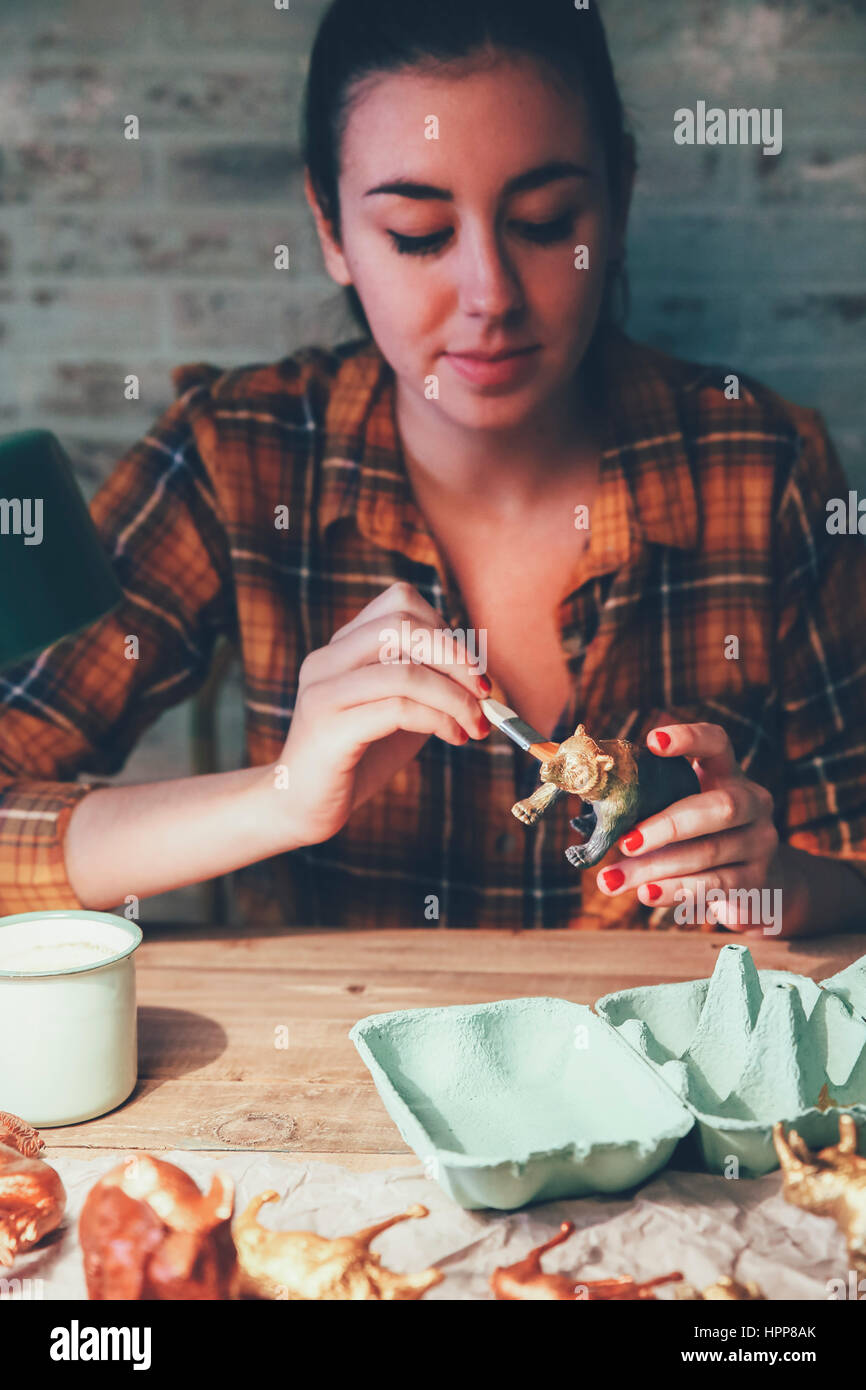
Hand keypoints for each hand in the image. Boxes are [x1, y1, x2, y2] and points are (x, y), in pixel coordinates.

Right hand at [266, 581, 489, 847]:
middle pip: (402, 624)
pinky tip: (454, 738)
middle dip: (456, 657)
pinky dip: (439, 720)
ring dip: (455, 696)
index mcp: (342, 647)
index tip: (472, 668)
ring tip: (475, 723)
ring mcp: (323, 692)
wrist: (301, 808)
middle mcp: (327, 660)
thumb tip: (479, 673)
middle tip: (484, 692)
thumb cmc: (357, 759)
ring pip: (405, 670)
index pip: (400, 602)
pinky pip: (398, 709)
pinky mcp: (329, 729)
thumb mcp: (398, 710)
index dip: (446, 629)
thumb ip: (427, 683)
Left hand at [594, 721, 790, 931]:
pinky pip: (712, 885)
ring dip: (654, 868)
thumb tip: (596, 817)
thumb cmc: (700, 837)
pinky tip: (645, 894)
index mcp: (727, 774)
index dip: (689, 738)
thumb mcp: (682, 813)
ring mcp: (759, 843)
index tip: (652, 741)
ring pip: (708, 853)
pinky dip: (674, 890)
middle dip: (668, 826)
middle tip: (625, 842)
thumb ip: (652, 806)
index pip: (717, 743)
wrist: (753, 883)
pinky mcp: (755, 880)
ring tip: (612, 880)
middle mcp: (752, 804)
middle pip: (720, 807)